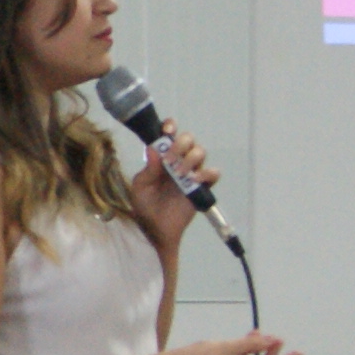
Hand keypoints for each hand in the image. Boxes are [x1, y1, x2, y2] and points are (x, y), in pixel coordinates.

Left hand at [126, 129, 217, 249]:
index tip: (167, 129)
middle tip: (169, 160)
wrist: (156, 229)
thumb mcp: (141, 186)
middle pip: (188, 138)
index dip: (170, 126)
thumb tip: (153, 149)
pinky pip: (213, 173)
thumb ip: (148, 168)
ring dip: (190, 158)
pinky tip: (195, 179)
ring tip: (179, 173)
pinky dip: (207, 173)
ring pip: (200, 152)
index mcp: (163, 156)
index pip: (169, 133)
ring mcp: (192, 172)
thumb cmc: (146, 205)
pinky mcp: (202, 186)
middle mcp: (179, 160)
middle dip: (180, 144)